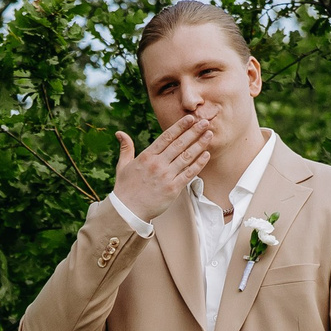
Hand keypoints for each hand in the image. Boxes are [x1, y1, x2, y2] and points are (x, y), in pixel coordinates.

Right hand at [113, 107, 216, 223]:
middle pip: (179, 144)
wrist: (127, 211)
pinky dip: (199, 164)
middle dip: (194, 131)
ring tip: (209, 135)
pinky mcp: (173, 189)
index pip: (166, 137)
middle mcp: (158, 164)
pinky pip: (189, 174)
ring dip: (200, 144)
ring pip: (187, 157)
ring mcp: (166, 176)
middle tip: (205, 122)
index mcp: (147, 156)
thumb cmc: (125, 189)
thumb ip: (126, 148)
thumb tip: (120, 133)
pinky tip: (206, 155)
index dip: (180, 126)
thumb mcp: (122, 166)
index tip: (190, 118)